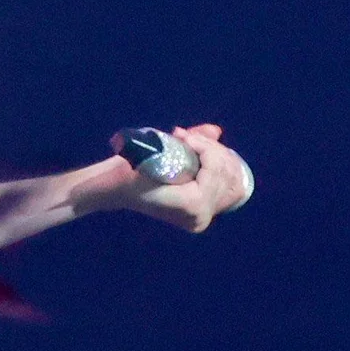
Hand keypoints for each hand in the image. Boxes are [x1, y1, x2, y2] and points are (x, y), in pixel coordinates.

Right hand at [114, 122, 251, 232]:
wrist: (117, 188)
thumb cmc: (130, 169)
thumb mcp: (154, 148)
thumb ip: (190, 140)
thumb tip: (216, 131)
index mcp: (192, 205)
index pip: (215, 171)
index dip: (204, 147)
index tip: (180, 133)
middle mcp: (201, 217)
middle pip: (225, 175)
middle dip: (211, 149)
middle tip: (187, 136)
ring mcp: (202, 219)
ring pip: (232, 182)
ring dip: (217, 158)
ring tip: (197, 145)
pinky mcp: (201, 216)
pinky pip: (228, 193)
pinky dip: (224, 173)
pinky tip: (212, 158)